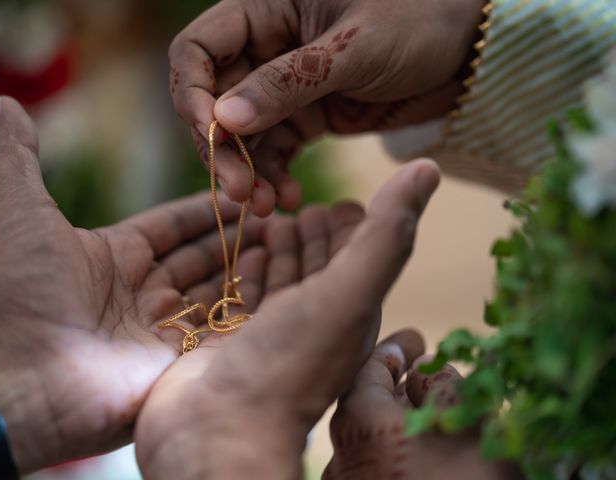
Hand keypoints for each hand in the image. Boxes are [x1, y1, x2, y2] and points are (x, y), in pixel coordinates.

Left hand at [0, 97, 265, 472]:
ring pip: (218, 289)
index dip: (205, 208)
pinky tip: (278, 279)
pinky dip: (251, 304)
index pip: (171, 225)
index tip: (240, 190)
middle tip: (276, 214)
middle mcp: (143, 291)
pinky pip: (224, 326)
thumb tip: (5, 103)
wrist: (25, 385)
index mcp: (114, 256)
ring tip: (286, 241)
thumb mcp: (23, 217)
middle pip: (201, 257)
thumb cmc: (25, 298)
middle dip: (236, 236)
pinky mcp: (182, 361)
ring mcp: (165, 328)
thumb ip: (19, 160)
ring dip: (249, 267)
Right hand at [135, 159, 439, 479]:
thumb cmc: (289, 363)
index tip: (346, 200)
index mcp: (349, 311)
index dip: (356, 227)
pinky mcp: (230, 339)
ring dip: (279, 249)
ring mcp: (269, 333)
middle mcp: (312, 322)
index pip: (357, 259)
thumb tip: (428, 167)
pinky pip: (243, 297)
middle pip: (317, 268)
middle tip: (306, 204)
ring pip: (279, 281)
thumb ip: (386, 233)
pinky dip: (245, 271)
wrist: (218, 430)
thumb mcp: (349, 292)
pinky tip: (243, 253)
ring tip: (273, 220)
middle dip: (313, 235)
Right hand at [169, 0, 483, 215]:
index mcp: (266, 10)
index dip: (191, 93)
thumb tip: (222, 120)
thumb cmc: (420, 20)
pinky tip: (284, 197)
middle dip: (221, 148)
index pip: (198, 50)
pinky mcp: (307, 117)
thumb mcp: (354, 48)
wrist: (468, 51)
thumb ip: (288, 82)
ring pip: (242, 135)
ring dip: (246, 172)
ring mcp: (285, 87)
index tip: (209, 133)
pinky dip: (274, 176)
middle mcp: (266, 48)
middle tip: (237, 190)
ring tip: (262, 205)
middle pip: (213, 101)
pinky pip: (275, 151)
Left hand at [324, 331, 522, 478]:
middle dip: (397, 379)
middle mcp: (342, 452)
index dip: (395, 349)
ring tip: (428, 398)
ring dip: (398, 411)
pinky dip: (396, 441)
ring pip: (372, 431)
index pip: (370, 369)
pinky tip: (422, 440)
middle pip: (366, 399)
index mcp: (360, 422)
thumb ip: (442, 385)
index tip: (414, 340)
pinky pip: (376, 458)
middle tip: (421, 362)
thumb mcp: (467, 425)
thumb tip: (423, 366)